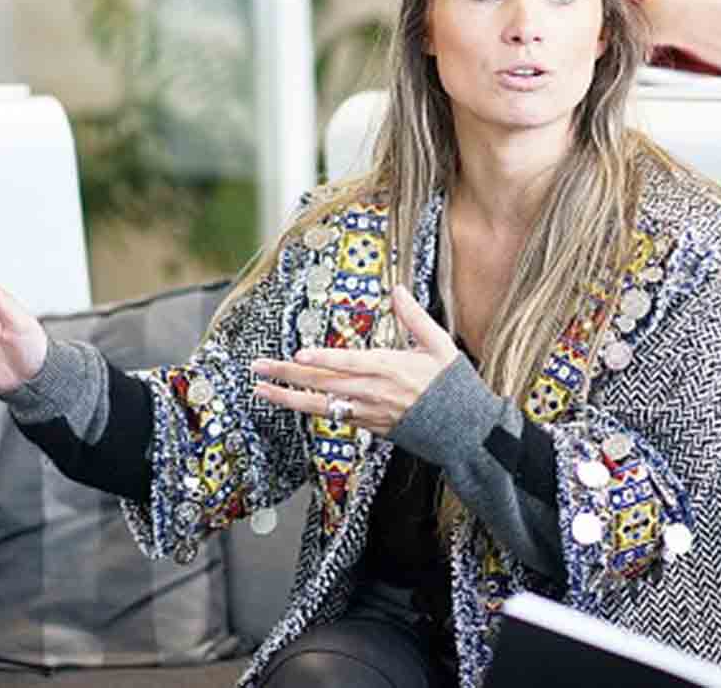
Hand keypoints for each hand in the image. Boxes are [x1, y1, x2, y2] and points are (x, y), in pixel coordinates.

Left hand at [250, 286, 458, 436]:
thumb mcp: (439, 345)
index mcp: (390, 368)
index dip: (323, 358)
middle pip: (323, 382)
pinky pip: (333, 416)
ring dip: (288, 397)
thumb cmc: (451, 385)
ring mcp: (368, 411)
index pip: (350, 363)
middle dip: (288, 375)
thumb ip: (414, 317)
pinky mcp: (368, 426)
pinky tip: (290, 402)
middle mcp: (374, 392)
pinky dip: (309, 409)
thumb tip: (397, 289)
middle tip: (258, 367)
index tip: (299, 354)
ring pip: (321, 405)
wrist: (462, 431)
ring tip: (261, 389)